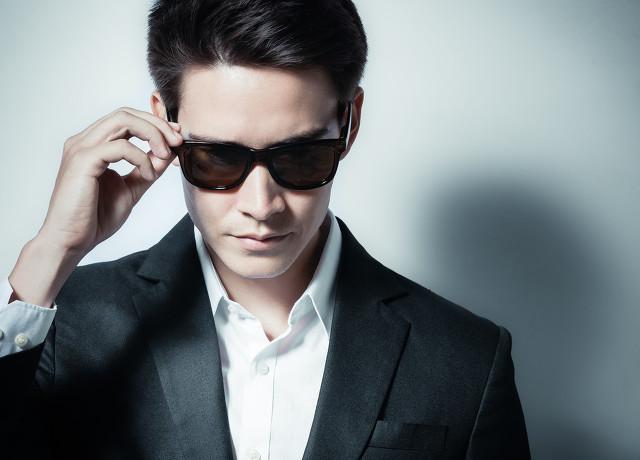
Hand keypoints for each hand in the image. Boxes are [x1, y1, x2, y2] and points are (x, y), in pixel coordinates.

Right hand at [38, 106, 182, 254]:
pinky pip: (120, 146)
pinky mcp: (82, 161)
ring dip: (152, 134)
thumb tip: (168, 153)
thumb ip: (148, 169)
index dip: (154, 123)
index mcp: (93, 145)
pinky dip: (141, 158)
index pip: (126, 119)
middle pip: (126, 113)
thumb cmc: (95, 218)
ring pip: (123, 120)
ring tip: (165, 154)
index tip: (176, 136)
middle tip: (177, 140)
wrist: (72, 241)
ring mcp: (81, 148)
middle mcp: (84, 141)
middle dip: (157, 124)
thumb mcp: (132, 188)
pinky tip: (148, 175)